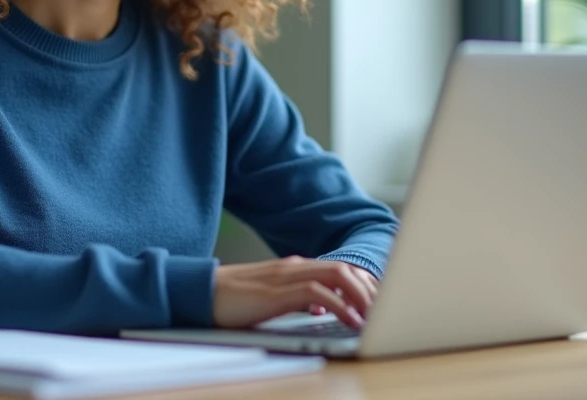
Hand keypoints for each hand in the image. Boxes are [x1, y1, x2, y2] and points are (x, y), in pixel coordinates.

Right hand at [212, 256, 375, 329]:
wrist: (199, 291)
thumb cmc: (232, 299)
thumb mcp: (271, 297)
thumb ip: (296, 296)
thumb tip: (320, 306)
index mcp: (294, 267)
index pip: (340, 268)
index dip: (365, 284)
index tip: (380, 304)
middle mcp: (294, 267)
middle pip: (346, 269)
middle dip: (372, 290)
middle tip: (387, 312)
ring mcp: (286, 276)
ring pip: (339, 275)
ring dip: (362, 295)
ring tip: (376, 316)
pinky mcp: (277, 292)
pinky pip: (318, 292)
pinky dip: (341, 305)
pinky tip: (351, 320)